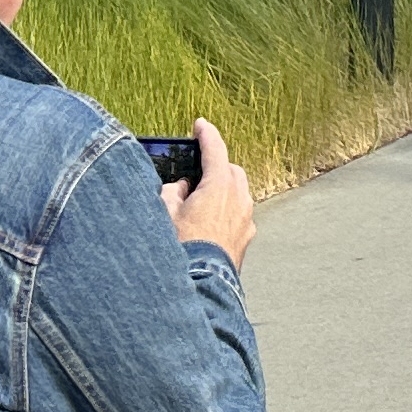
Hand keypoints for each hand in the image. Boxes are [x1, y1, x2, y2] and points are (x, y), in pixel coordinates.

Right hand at [164, 115, 256, 270]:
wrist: (202, 286)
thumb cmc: (183, 249)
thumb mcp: (165, 214)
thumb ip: (171, 193)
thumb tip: (180, 189)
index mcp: (219, 186)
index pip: (215, 149)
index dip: (206, 133)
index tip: (200, 125)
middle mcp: (239, 198)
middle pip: (230, 170)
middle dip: (215, 165)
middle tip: (195, 173)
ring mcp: (246, 219)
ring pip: (238, 192)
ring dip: (222, 189)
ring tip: (200, 201)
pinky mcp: (246, 237)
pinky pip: (239, 214)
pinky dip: (227, 210)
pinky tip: (210, 223)